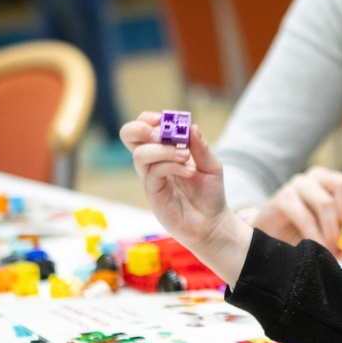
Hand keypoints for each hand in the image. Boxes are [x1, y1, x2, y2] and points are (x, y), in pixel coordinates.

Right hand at [120, 114, 250, 282]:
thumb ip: (201, 147)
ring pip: (140, 154)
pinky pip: (154, 173)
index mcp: (164, 151)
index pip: (145, 127)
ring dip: (163, 149)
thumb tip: (191, 127)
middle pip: (129, 136)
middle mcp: (154, 162)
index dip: (149, 119)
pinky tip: (189, 171)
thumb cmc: (210, 194)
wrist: (212, 223)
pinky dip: (171, 165)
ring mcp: (151, 178)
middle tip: (162, 132)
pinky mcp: (153, 194)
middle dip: (142, 128)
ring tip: (185, 155)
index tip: (165, 119)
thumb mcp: (211, 165)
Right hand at [252, 167, 341, 253]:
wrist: (270, 235)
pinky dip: (315, 236)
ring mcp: (299, 185)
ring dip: (332, 232)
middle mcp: (320, 178)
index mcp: (336, 183)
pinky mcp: (283, 198)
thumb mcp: (331, 233)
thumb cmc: (304, 232)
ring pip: (325, 203)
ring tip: (332, 251)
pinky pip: (305, 217)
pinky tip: (316, 248)